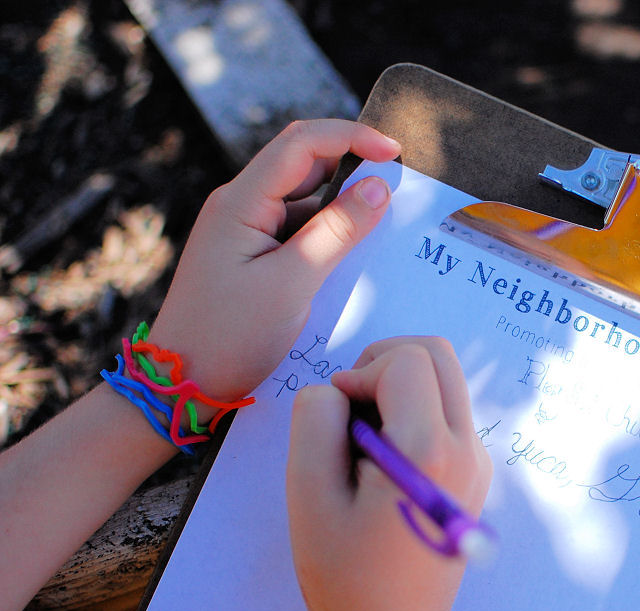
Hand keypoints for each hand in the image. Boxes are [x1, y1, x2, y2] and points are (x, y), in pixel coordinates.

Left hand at [148, 120, 399, 403]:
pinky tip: (352, 254)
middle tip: (398, 187)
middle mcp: (239, 205)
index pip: (301, 144)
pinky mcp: (250, 254)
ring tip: (382, 226)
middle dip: (351, 166)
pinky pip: (296, 229)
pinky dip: (328, 233)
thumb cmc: (230, 338)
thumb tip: (378, 189)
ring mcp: (243, 230)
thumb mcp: (292, 284)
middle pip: (302, 163)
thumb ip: (337, 231)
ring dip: (343, 204)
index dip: (351, 137)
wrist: (182, 385)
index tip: (395, 153)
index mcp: (241, 202)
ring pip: (303, 198)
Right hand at [286, 337, 492, 610]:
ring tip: (364, 437)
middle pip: (439, 354)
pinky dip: (412, 410)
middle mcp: (467, 449)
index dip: (361, 372)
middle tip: (351, 406)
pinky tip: (383, 457)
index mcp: (430, 452)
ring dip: (400, 386)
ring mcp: (477, 460)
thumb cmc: (344, 572)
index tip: (337, 415)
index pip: (407, 362)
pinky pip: (446, 411)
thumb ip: (315, 419)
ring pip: (445, 378)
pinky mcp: (474, 471)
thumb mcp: (307, 492)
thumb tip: (338, 386)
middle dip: (386, 362)